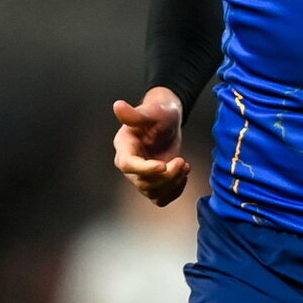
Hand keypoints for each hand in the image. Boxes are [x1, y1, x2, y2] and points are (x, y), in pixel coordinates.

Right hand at [112, 87, 188, 205]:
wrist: (168, 122)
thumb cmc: (158, 113)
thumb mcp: (150, 111)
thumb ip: (134, 114)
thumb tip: (117, 105)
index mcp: (125, 147)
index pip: (129, 165)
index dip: (145, 169)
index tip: (163, 166)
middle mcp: (130, 165)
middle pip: (142, 182)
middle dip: (166, 176)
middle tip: (182, 162)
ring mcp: (141, 175)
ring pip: (153, 192)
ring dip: (172, 184)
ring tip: (185, 166)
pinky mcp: (154, 182)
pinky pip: (161, 197)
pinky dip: (174, 191)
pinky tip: (183, 175)